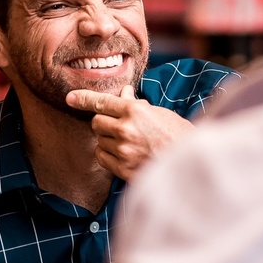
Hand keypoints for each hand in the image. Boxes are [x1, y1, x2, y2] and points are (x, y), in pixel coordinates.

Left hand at [66, 85, 193, 180]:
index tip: (71, 97)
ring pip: (99, 141)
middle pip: (96, 122)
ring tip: (127, 143)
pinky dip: (107, 155)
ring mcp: (123, 151)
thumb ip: (137, 105)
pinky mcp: (123, 169)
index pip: (101, 102)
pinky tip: (122, 154)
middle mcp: (126, 129)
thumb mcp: (160, 114)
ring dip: (108, 140)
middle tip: (118, 126)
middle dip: (104, 123)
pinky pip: (102, 158)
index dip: (84, 99)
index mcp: (135, 111)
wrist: (191, 165)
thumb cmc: (179, 136)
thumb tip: (123, 93)